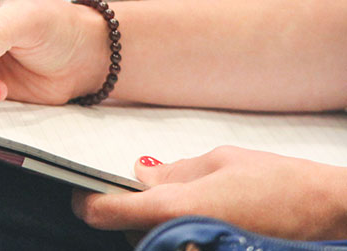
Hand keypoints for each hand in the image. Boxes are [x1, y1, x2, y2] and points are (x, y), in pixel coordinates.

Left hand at [73, 146, 346, 238]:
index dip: (86, 201)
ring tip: (170, 199)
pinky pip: (175, 247)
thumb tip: (140, 172)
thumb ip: (173, 171)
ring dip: (149, 224)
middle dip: (124, 209)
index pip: (104, 212)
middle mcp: (177, 240)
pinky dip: (172, 233)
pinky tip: (191, 217)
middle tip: (134, 187)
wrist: (330, 215)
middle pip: (125, 231)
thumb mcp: (220, 161)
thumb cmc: (280, 184)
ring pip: (149, 243)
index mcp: (174, 208)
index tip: (80, 192)